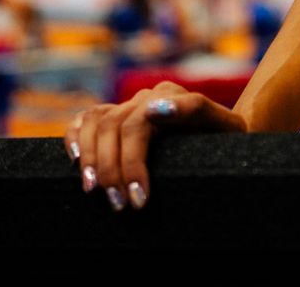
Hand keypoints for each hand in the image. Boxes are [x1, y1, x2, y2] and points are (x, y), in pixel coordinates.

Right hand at [65, 82, 247, 212]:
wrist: (220, 136)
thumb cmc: (225, 137)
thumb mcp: (225, 126)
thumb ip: (196, 110)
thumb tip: (155, 109)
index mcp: (171, 94)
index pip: (141, 122)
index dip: (134, 161)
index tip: (139, 197)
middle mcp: (146, 97)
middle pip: (115, 126)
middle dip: (114, 169)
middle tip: (121, 205)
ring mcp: (127, 106)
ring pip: (96, 123)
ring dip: (90, 159)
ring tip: (95, 193)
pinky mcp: (113, 118)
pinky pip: (85, 120)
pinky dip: (74, 137)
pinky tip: (74, 161)